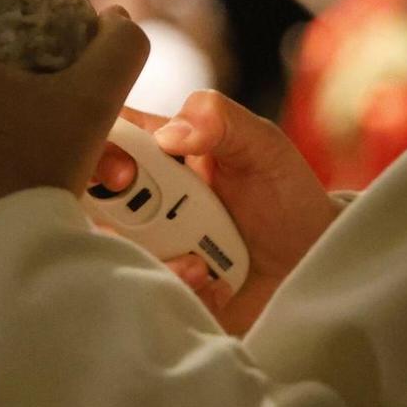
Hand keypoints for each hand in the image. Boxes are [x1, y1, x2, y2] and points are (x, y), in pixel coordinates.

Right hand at [99, 92, 338, 334]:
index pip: (106, 138)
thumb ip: (219, 119)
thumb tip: (169, 135)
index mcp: (159, 152)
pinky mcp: (165, 285)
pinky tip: (209, 279)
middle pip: (92, 196)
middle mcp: (145, 197)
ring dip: (151, 252)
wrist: (314, 258)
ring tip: (196, 260)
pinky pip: (145, 287)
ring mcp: (151, 243)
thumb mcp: (262, 144)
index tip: (122, 171)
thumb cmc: (285, 192)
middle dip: (111, 207)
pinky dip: (176, 283)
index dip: (98, 151)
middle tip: (150, 215)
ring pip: (112, 246)